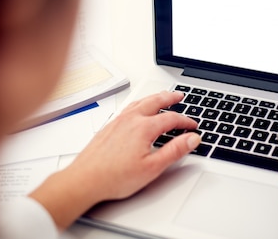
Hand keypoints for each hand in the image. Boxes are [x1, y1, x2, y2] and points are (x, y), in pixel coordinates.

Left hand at [29, 90, 199, 229]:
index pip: (171, 118)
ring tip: (162, 97)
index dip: (186, 121)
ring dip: (154, 97)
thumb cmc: (114, 177)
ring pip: (140, 102)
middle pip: (155, 101)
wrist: (84, 180)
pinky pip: (129, 107)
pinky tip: (138, 109)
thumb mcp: (152, 168)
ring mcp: (118, 121)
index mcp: (144, 128)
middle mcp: (131, 120)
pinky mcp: (109, 126)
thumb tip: (192, 139)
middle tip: (179, 96)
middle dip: (170, 98)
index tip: (193, 126)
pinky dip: (140, 103)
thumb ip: (174, 151)